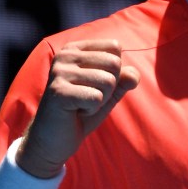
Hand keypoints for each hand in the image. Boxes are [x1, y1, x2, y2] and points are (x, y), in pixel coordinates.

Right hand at [18, 39, 139, 177]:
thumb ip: (123, 80)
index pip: (115, 48)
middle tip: (88, 98)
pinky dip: (92, 110)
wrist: (52, 140)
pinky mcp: (59, 92)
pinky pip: (97, 98)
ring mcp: (59, 72)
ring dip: (100, 100)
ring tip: (81, 105)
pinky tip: (74, 112)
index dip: (114, 72)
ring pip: (108, 81)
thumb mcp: (108, 93)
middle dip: (109, 87)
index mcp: (75, 49)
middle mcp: (65, 55)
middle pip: (114, 63)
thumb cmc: (81, 112)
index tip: (93, 85)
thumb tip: (134, 76)